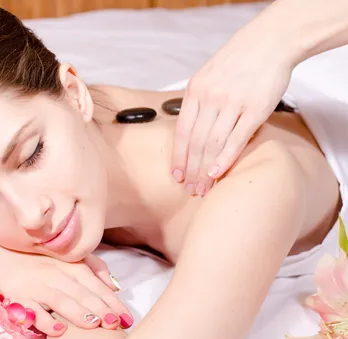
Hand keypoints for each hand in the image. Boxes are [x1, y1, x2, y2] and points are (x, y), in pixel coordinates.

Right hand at [0, 251, 132, 336]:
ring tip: (94, 325)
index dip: (112, 302)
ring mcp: (37, 287)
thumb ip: (94, 267)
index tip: (127, 318)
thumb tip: (115, 286)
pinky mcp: (20, 299)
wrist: (1, 254)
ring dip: (78, 313)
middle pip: (82, 294)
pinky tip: (59, 331)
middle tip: (116, 324)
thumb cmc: (40, 259)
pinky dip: (46, 321)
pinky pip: (34, 312)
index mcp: (71, 266)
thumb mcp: (69, 257)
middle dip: (101, 310)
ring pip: (61, 301)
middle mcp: (56, 275)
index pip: (95, 285)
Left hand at [171, 31, 294, 195]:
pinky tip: (218, 173)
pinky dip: (226, 158)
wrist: (269, 42)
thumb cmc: (237, 62)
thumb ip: (197, 102)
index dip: (178, 157)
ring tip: (204, 187)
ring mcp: (233, 103)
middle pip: (196, 142)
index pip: (182, 132)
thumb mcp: (207, 76)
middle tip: (191, 189)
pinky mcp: (256, 109)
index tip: (176, 176)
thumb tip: (189, 132)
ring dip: (206, 169)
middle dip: (192, 169)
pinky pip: (237, 139)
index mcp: (195, 91)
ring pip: (214, 144)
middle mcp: (210, 98)